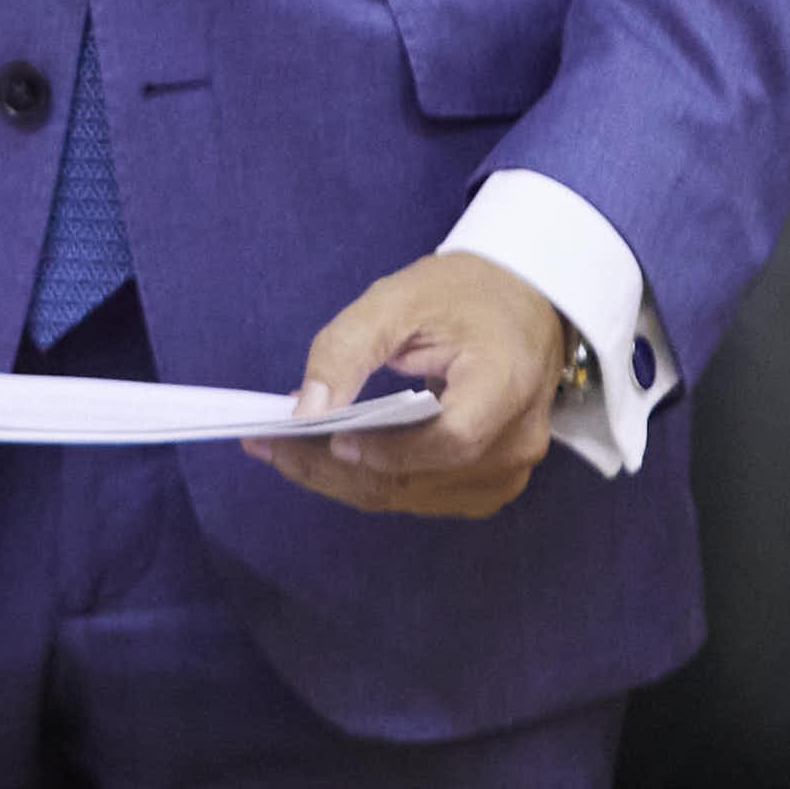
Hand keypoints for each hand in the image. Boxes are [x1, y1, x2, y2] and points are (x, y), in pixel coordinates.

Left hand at [258, 249, 570, 519]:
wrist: (522, 302)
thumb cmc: (463, 293)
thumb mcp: (400, 297)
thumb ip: (349, 348)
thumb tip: (305, 410)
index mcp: (507, 384)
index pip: (450, 438)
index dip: (388, 449)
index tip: (325, 436)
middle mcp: (517, 441)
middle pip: (420, 478)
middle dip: (335, 468)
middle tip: (266, 445)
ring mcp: (508, 471)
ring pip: (412, 495)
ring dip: (344, 479)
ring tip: (282, 450)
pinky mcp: (491, 483)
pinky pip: (422, 494)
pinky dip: (371, 480)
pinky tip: (326, 457)